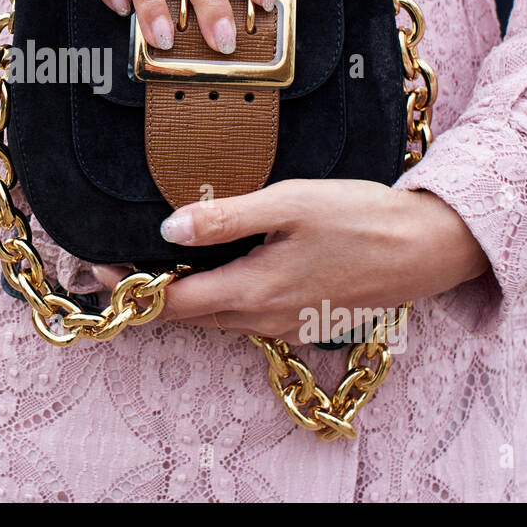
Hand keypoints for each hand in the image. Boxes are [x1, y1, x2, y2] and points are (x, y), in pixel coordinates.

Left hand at [92, 179, 489, 343]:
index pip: (171, 304)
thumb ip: (227, 217)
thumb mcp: (291, 204)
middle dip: (145, 292)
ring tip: (148, 260)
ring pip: (213, 314)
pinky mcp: (298, 316)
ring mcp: (281, 322)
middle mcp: (262, 318)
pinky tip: (209, 263)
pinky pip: (241, 312)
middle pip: (186, 314)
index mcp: (252, 292)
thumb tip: (168, 227)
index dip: (130, 290)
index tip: (98, 268)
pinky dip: (213, 293)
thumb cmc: (363, 219)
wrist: (428, 249)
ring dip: (178, 294)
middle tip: (109, 260)